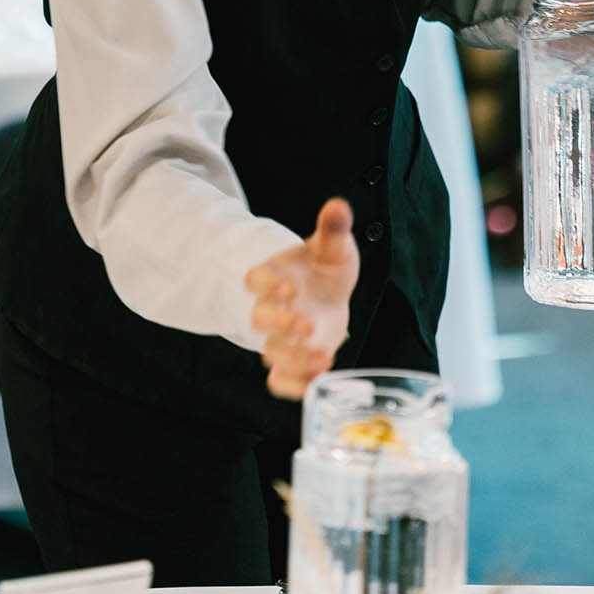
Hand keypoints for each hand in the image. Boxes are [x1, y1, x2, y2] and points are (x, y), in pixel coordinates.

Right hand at [245, 198, 359, 399]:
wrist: (327, 294)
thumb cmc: (323, 269)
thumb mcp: (332, 248)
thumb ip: (332, 230)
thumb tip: (338, 207)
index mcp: (273, 277)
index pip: (255, 280)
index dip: (267, 285)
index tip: (289, 287)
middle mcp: (270, 309)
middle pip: (259, 320)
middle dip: (280, 324)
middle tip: (306, 324)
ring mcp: (279, 339)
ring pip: (271, 353)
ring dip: (293, 357)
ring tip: (322, 355)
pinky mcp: (292, 362)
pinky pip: (280, 380)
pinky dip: (293, 386)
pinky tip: (317, 381)